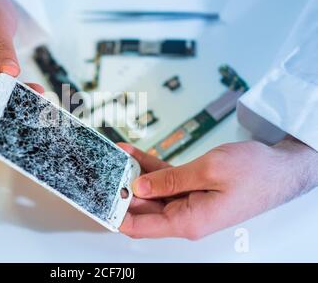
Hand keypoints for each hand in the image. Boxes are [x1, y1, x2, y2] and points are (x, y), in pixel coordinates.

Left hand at [118, 138, 317, 238]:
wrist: (281, 167)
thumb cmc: (255, 173)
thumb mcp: (209, 170)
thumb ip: (170, 180)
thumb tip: (139, 187)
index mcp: (188, 220)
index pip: (140, 226)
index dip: (117, 215)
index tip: (98, 200)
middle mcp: (186, 215)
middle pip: (142, 207)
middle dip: (122, 189)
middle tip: (104, 169)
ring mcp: (188, 202)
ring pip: (151, 191)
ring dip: (133, 174)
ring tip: (116, 156)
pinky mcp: (192, 188)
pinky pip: (164, 179)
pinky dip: (149, 167)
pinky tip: (133, 153)